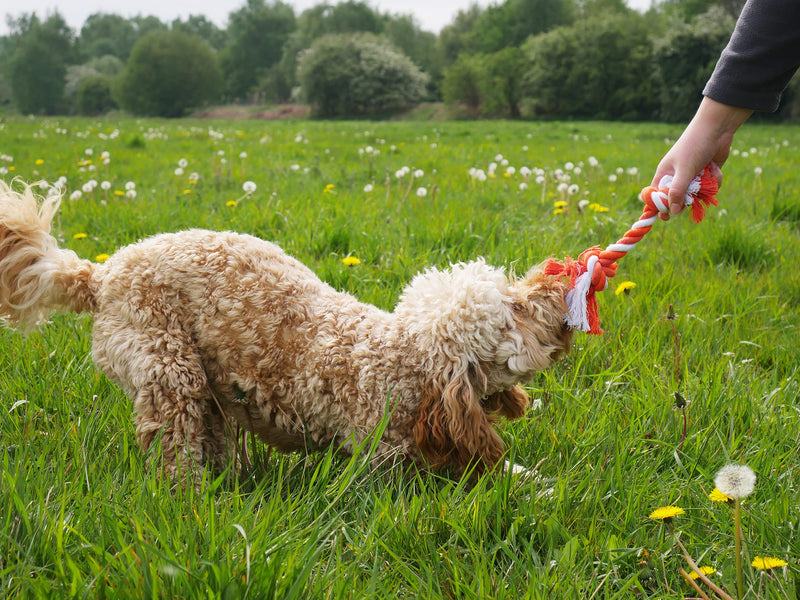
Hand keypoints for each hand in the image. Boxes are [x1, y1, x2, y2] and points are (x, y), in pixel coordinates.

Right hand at [652, 97, 751, 218]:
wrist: (717, 128)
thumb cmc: (694, 146)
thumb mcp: (684, 170)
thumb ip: (678, 191)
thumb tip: (674, 212)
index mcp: (665, 174)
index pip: (656, 195)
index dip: (659, 207)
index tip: (666, 218)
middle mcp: (677, 176)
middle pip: (679, 198)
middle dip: (689, 197)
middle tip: (694, 194)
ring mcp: (693, 175)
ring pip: (697, 194)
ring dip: (704, 188)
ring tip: (706, 173)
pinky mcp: (707, 174)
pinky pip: (710, 187)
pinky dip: (714, 180)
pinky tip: (715, 167)